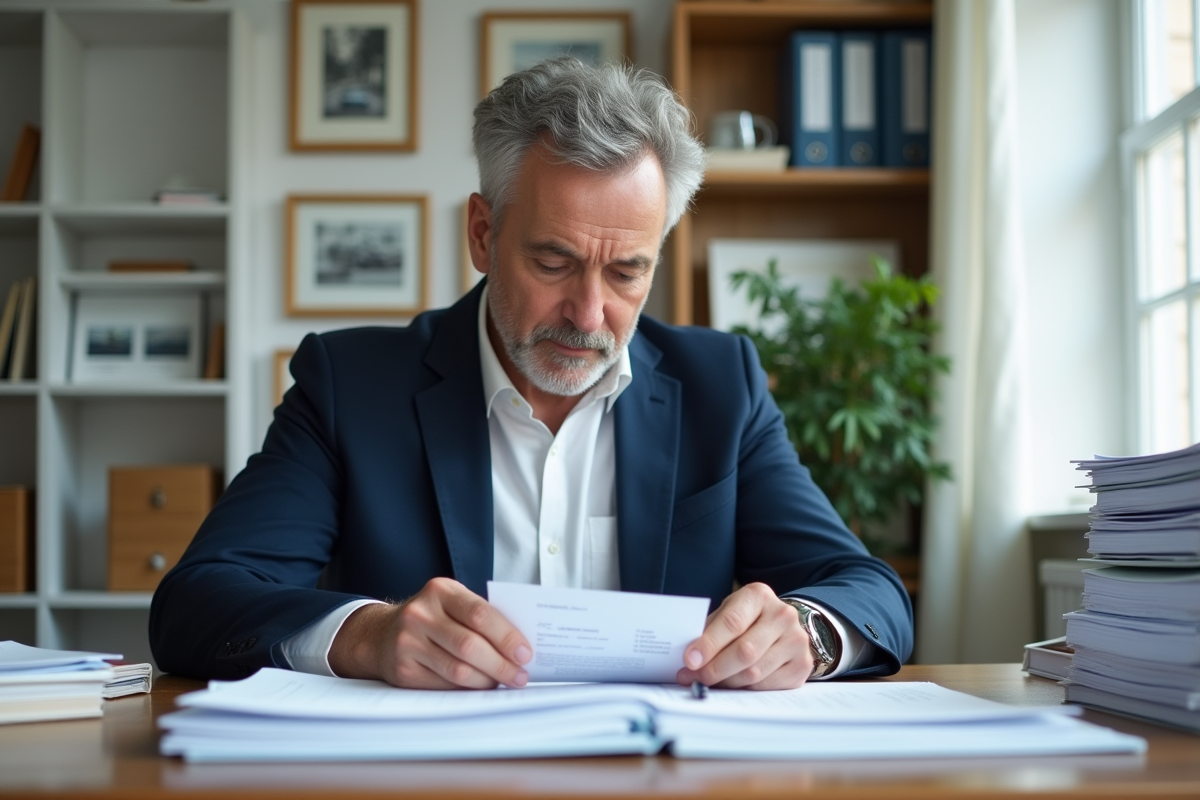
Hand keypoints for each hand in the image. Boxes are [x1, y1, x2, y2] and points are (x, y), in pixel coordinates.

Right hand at [328, 577, 531, 688]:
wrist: (382, 634)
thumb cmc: (432, 617)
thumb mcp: (452, 602)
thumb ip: (480, 616)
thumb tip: (519, 645)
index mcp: (440, 590)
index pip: (480, 614)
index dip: (506, 636)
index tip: (525, 653)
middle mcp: (420, 614)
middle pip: (470, 645)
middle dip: (501, 664)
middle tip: (521, 676)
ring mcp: (408, 643)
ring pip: (458, 670)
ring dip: (487, 680)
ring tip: (504, 681)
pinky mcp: (404, 670)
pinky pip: (444, 685)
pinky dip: (468, 689)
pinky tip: (480, 686)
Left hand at [676, 582, 811, 689]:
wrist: (782, 625)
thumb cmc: (746, 619)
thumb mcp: (727, 613)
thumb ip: (709, 631)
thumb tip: (688, 660)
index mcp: (759, 596)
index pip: (731, 622)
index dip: (709, 644)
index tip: (689, 660)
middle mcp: (782, 615)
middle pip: (745, 651)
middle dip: (714, 669)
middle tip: (693, 678)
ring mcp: (796, 640)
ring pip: (755, 672)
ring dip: (727, 682)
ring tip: (710, 682)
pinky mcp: (802, 665)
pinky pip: (768, 686)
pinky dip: (746, 689)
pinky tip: (734, 685)